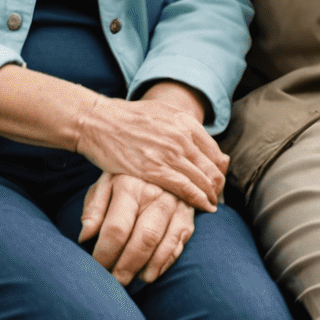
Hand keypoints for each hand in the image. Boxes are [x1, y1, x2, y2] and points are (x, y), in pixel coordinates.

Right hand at [75, 95, 226, 212]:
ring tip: (211, 205)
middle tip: (216, 196)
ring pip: (202, 180)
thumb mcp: (163, 112)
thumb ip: (185, 125)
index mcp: (186, 122)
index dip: (220, 170)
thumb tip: (199, 139)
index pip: (216, 153)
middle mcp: (182, 137)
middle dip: (217, 186)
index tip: (217, 180)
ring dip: (210, 196)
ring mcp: (169, 154)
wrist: (99, 122)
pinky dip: (198, 200)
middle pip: (213, 169)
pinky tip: (203, 207)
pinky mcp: (153, 170)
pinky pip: (185, 189)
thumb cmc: (129, 117)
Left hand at [79, 173, 195, 285]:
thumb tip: (84, 237)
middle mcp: (155, 193)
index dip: (105, 253)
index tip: (96, 268)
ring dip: (146, 270)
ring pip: (163, 245)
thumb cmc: (125, 177)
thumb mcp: (105, 183)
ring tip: (131, 283)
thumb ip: (93, 209)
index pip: (116, 228)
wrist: (162, 157)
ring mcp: (175, 204)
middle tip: (114, 283)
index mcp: (129, 185)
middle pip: (142, 239)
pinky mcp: (188, 215)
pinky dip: (163, 264)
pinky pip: (177, 245)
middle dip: (126, 267)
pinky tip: (149, 274)